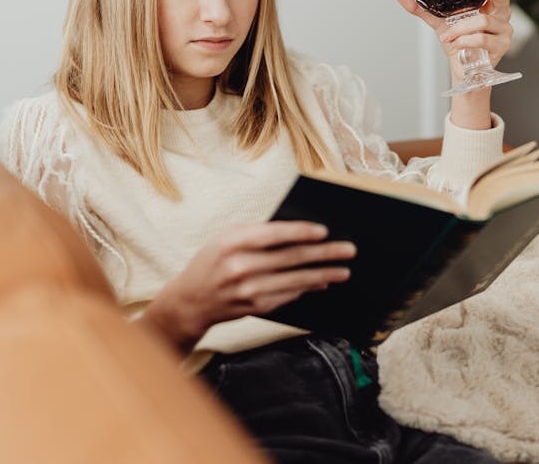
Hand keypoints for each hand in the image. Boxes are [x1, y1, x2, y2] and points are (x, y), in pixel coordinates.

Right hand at [140, 221, 355, 350]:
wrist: (190, 301)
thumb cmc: (211, 261)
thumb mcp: (227, 237)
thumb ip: (257, 233)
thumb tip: (298, 232)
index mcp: (232, 242)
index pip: (274, 234)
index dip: (301, 232)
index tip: (324, 230)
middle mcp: (240, 267)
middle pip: (290, 259)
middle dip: (324, 254)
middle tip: (348, 250)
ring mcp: (248, 291)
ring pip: (294, 281)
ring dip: (323, 275)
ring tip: (344, 270)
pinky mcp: (255, 308)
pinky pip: (288, 296)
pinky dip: (307, 288)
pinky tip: (322, 282)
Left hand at [392, 0, 514, 121]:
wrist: (462, 68)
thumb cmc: (456, 39)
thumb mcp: (437, 18)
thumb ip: (419, 5)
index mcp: (489, 0)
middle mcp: (500, 11)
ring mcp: (504, 28)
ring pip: (483, 19)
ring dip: (460, 28)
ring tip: (448, 35)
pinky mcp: (502, 44)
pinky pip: (482, 38)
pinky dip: (465, 41)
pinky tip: (456, 44)